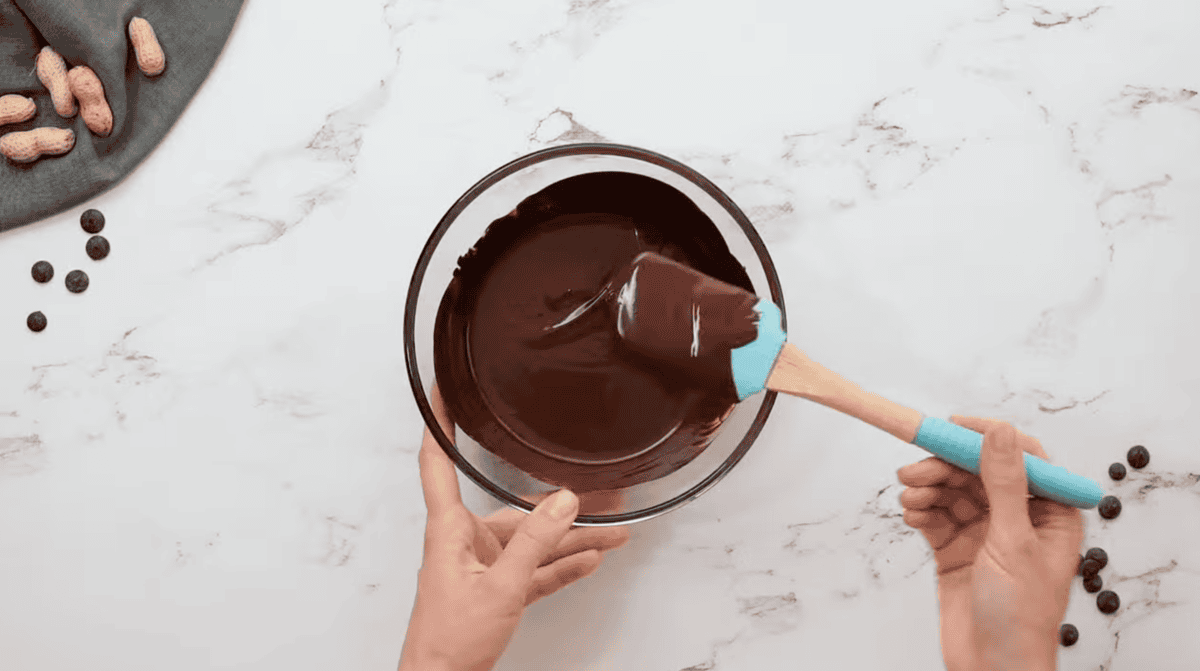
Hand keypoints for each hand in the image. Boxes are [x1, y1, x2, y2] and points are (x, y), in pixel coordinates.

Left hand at [399, 384, 629, 670]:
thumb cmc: (448, 642)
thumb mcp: (500, 588)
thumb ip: (535, 544)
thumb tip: (564, 502)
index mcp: (449, 530)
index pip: (438, 462)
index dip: (440, 423)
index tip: (444, 390)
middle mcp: (464, 542)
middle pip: (513, 511)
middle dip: (558, 504)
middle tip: (599, 491)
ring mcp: (482, 568)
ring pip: (533, 543)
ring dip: (573, 540)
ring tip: (615, 532)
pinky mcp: (496, 592)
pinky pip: (535, 571)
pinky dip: (561, 566)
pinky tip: (590, 560)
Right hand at [897, 416, 1083, 670]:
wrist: (993, 669)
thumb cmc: (1021, 617)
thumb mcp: (1013, 541)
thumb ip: (1004, 482)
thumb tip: (1000, 432)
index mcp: (1049, 513)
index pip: (1019, 457)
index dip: (986, 437)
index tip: (951, 425)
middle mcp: (1018, 519)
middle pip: (976, 472)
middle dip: (945, 467)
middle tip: (916, 470)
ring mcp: (985, 535)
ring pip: (951, 492)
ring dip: (928, 488)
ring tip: (910, 496)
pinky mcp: (956, 550)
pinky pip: (935, 517)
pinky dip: (920, 511)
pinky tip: (911, 514)